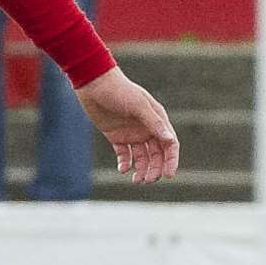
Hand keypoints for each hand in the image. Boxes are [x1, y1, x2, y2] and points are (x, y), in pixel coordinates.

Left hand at [75, 66, 179, 183]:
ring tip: (137, 180)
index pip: (170, 145)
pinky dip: (125, 163)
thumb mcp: (138, 105)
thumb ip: (154, 123)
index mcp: (157, 121)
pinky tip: (123, 169)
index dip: (171, 161)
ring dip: (141, 169)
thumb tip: (170, 140)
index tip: (169, 175)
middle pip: (156, 155)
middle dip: (155, 169)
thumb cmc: (119, 91)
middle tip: (148, 180)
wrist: (94, 84)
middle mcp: (147, 129)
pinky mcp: (116, 136)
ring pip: (141, 157)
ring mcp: (132, 133)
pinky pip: (124, 154)